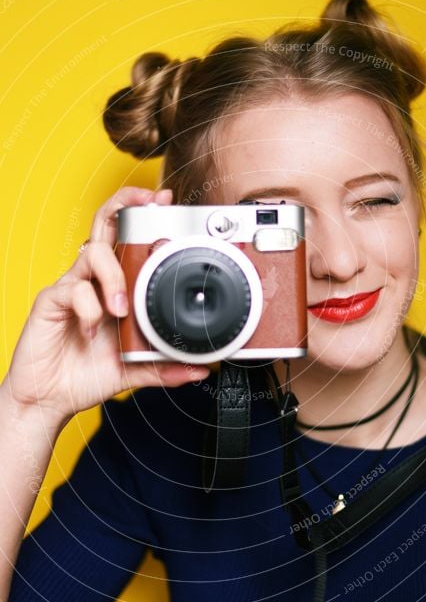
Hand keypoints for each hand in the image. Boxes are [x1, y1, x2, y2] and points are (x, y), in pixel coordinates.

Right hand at [3, 186, 209, 425]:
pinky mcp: (51, 302)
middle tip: (153, 202)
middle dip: (127, 203)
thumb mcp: (132, 370)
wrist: (49, 399)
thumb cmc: (85, 375)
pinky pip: (72, 290)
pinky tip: (94, 330)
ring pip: (92, 252)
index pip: (125, 239)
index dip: (142, 216)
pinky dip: (89, 308)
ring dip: (114, 277)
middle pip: (105, 223)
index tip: (167, 203)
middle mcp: (92, 280)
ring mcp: (71, 288)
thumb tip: (200, 369)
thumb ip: (164, 367)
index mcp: (112, 288)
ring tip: (121, 309)